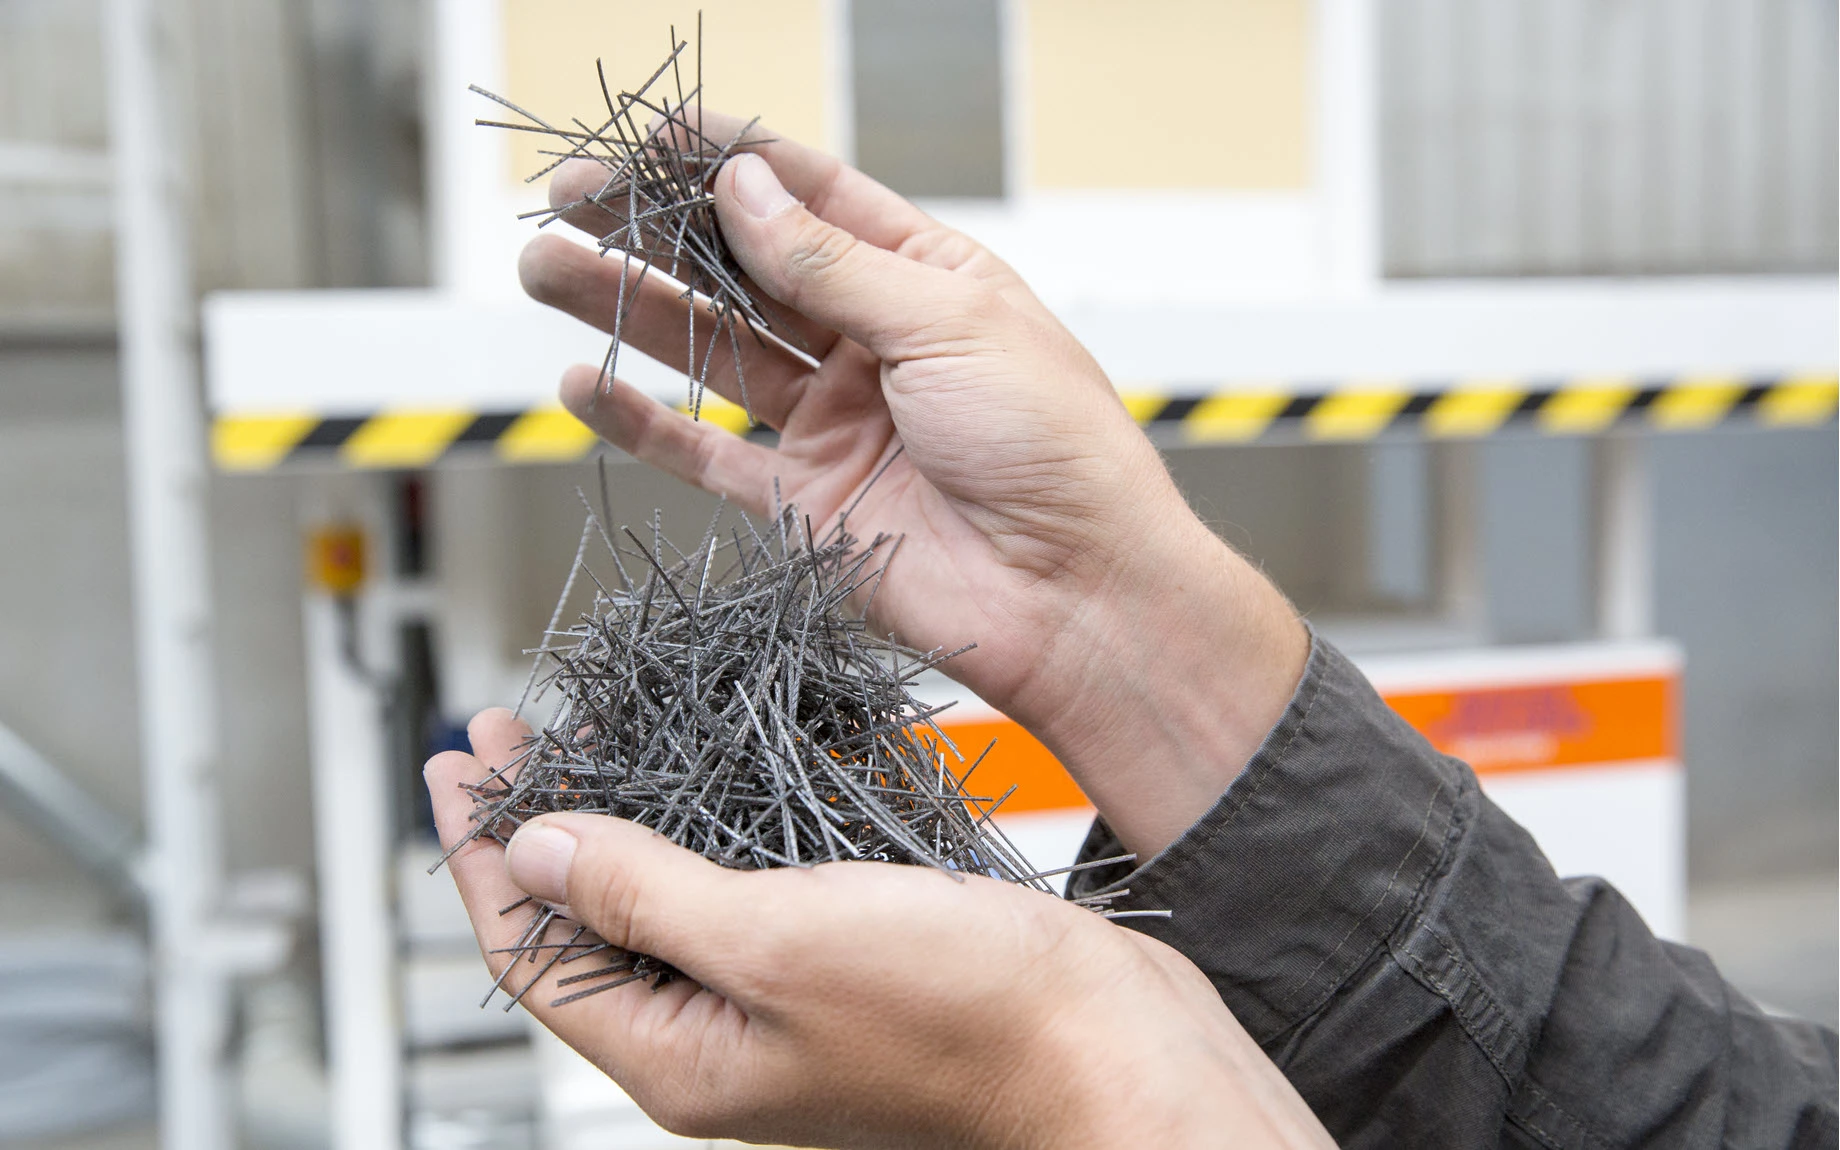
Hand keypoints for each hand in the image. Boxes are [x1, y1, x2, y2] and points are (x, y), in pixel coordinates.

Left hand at [427, 709, 1335, 1149]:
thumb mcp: (776, 941)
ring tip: (585, 735)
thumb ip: (645, 892)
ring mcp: (781, 994)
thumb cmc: (962, 1017)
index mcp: (679, 1051)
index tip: (457, 760)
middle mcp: (720, 1030)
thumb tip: (535, 850)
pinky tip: (710, 766)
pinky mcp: (840, 954)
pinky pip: (745, 882)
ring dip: (620, 811)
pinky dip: (712, 818)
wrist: (1107, 1043)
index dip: (481, 849)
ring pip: (665, 893)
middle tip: (510, 732)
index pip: (532, 946)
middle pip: (588, 917)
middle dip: (540, 820)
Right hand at [519, 115, 1306, 859]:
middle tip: (570, 198)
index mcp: (926, 278)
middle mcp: (873, 344)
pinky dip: (645, 424)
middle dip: (655, 229)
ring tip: (545, 267)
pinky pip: (708, 455)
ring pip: (711, 351)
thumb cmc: (1051, 446)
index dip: (731, 161)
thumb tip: (742, 186)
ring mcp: (834, 422)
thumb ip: (831, 261)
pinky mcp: (804, 502)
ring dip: (629, 309)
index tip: (652, 135)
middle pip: (744, 269)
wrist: (1075, 596)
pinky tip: (584, 385)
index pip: (812, 198)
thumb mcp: (947, 322)